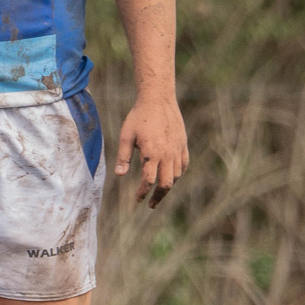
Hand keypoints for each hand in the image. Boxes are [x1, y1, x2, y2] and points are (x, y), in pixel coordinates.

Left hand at [115, 93, 187, 207]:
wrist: (158, 99)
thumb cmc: (138, 117)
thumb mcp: (126, 136)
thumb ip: (124, 157)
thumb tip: (120, 175)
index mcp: (152, 153)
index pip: (149, 180)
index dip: (142, 193)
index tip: (137, 200)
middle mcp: (167, 154)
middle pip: (166, 183)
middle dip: (158, 196)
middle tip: (151, 205)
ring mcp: (178, 150)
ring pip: (177, 176)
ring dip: (168, 186)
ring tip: (159, 191)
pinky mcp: (183, 144)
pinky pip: (184, 165)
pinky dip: (178, 174)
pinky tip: (171, 177)